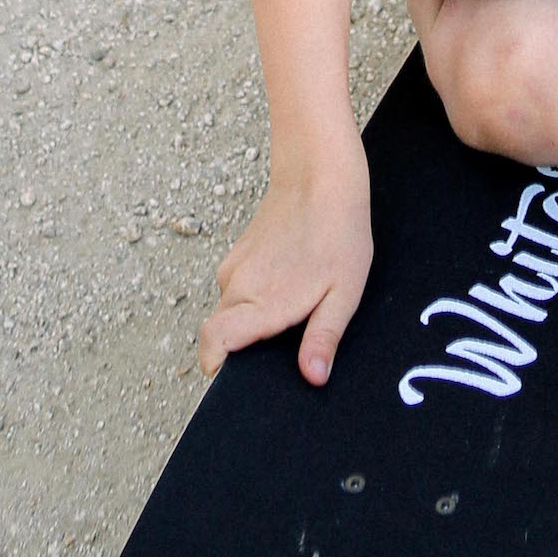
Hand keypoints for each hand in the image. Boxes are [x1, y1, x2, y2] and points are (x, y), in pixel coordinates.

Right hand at [198, 166, 372, 386]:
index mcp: (262, 301)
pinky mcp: (237, 255)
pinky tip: (287, 286)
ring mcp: (234, 268)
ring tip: (293, 308)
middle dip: (242, 348)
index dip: (214, 366)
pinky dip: (253, 300)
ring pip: (229, 311)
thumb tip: (312, 377)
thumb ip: (324, 338)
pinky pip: (236, 291)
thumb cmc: (337, 233)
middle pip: (221, 334)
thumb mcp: (344, 293)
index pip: (213, 342)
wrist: (319, 178)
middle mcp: (238, 286)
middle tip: (282, 343)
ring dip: (251, 322)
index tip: (230, 378)